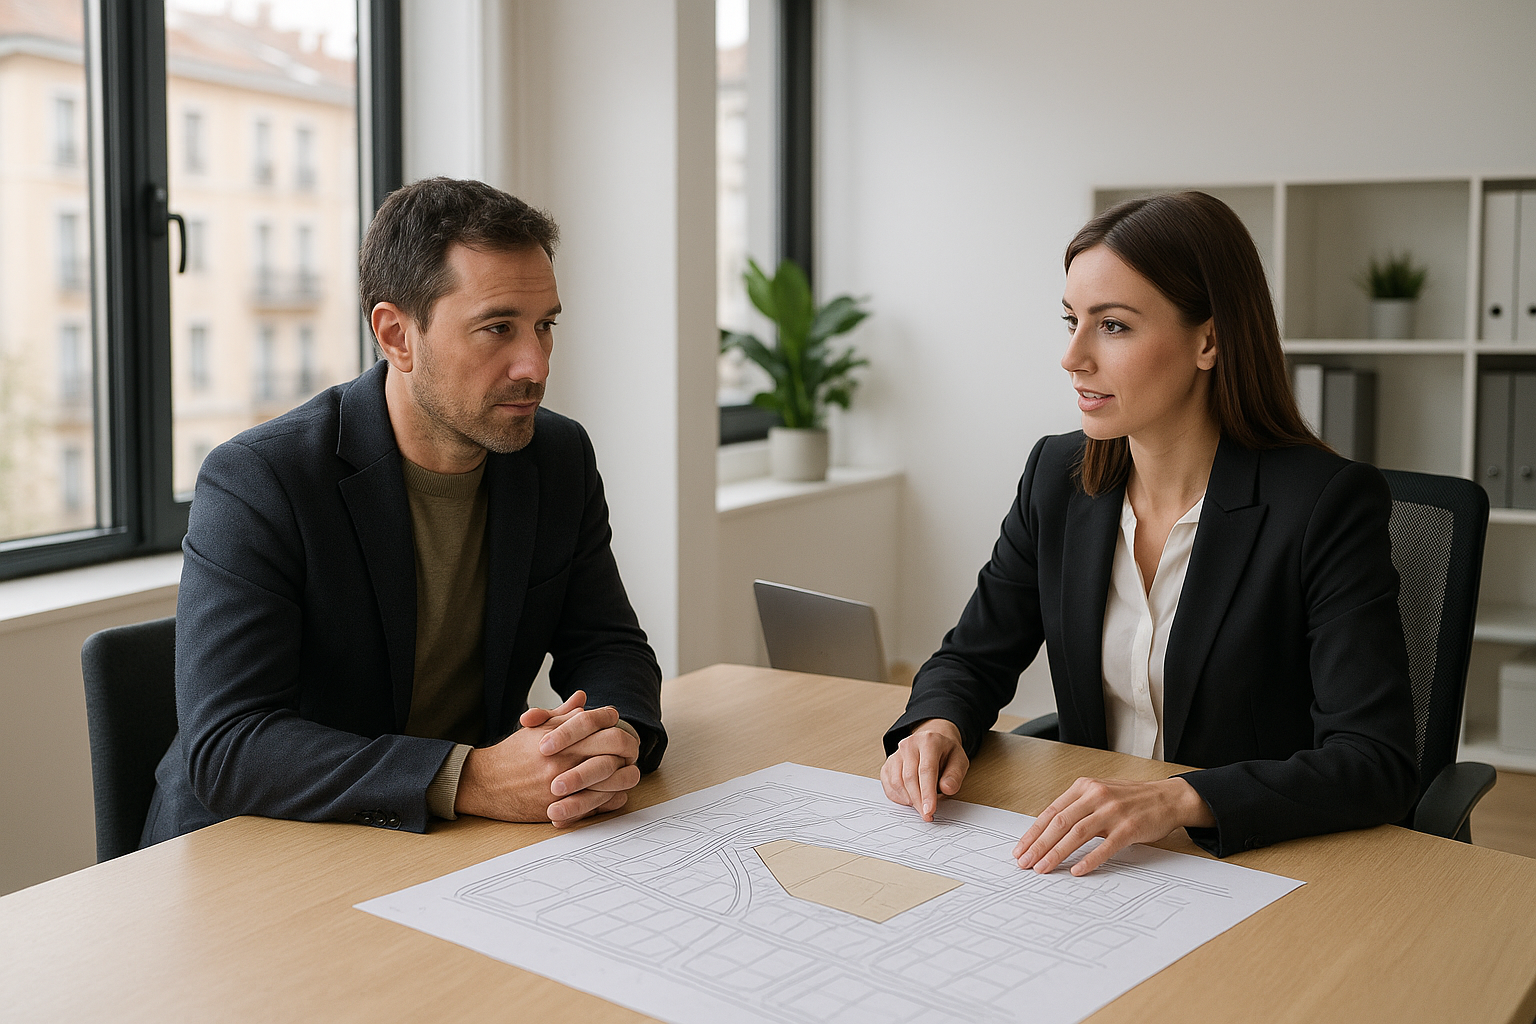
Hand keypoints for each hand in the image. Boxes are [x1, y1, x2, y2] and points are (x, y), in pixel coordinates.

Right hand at [456, 690, 642, 825]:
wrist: (484, 783)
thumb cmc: (511, 754)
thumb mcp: (536, 728)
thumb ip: (562, 714)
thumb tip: (583, 698)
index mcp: (561, 738)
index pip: (601, 725)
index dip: (615, 724)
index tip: (618, 729)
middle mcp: (565, 759)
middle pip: (613, 749)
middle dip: (627, 749)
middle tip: (630, 751)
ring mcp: (564, 784)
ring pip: (611, 779)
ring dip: (624, 776)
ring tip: (627, 773)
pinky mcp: (561, 806)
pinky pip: (597, 805)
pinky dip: (610, 799)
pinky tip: (613, 794)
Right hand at [880, 718, 968, 820]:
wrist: (933, 740)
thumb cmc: (946, 753)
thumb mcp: (960, 761)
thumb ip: (955, 775)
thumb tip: (946, 788)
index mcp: (929, 741)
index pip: (926, 770)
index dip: (927, 793)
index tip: (929, 810)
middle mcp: (910, 745)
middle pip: (909, 777)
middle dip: (918, 800)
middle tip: (926, 815)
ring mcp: (897, 753)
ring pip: (897, 781)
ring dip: (908, 799)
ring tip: (920, 805)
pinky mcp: (889, 762)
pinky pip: (888, 783)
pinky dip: (897, 796)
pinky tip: (909, 800)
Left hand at [1012, 776, 1214, 875]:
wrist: (1167, 798)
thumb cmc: (1130, 799)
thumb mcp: (1099, 794)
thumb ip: (1076, 807)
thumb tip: (1047, 833)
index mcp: (1084, 787)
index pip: (1051, 812)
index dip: (1033, 833)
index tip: (1020, 849)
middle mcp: (1096, 796)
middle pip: (1060, 823)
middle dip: (1039, 845)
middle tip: (1025, 863)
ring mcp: (1112, 811)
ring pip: (1077, 834)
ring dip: (1056, 853)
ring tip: (1042, 868)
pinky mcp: (1129, 828)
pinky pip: (1105, 847)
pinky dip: (1089, 860)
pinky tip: (1076, 871)